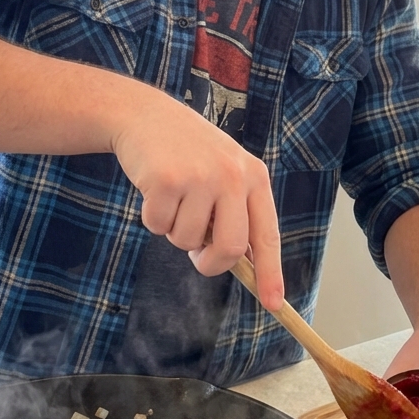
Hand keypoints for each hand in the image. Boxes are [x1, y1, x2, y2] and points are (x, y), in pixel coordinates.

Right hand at [110, 87, 282, 310]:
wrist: (145, 115)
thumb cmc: (186, 151)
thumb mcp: (223, 172)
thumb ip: (235, 212)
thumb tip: (242, 264)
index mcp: (254, 176)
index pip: (266, 234)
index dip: (270, 273)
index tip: (274, 303)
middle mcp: (232, 176)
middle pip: (230, 249)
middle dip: (210, 263)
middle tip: (198, 256)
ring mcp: (200, 177)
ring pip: (187, 241)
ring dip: (174, 230)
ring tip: (173, 197)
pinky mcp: (167, 180)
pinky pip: (158, 226)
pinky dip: (152, 217)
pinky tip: (154, 188)